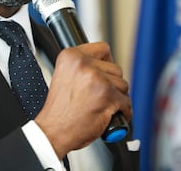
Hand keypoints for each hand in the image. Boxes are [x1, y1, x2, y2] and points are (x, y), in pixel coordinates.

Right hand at [34, 42, 131, 157]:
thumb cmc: (59, 109)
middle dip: (112, 83)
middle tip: (99, 96)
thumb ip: (82, 66)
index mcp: (70, 56)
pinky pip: (126, 102)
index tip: (104, 73)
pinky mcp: (107, 95)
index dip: (106, 62)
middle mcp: (83, 64)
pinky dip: (123, 112)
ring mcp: (97, 79)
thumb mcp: (64, 76)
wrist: (54, 131)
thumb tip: (104, 64)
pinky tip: (111, 115)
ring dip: (117, 97)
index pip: (102, 48)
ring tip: (101, 106)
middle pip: (116, 68)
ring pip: (123, 85)